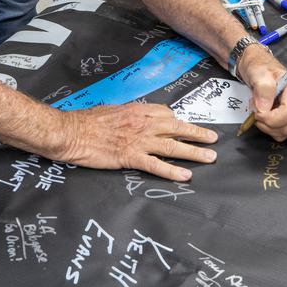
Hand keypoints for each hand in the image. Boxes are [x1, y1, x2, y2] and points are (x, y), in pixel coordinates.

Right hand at [56, 103, 217, 181]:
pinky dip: (172, 171)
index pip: (166, 114)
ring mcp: (138, 141)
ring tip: (210, 158)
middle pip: (177, 128)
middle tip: (214, 139)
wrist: (72, 132)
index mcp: (138, 110)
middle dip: (197, 134)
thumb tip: (136, 120)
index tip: (182, 127)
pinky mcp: (131, 157)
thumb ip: (128, 115)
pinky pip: (156, 165)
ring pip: (173, 147)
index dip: (176, 122)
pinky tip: (185, 176)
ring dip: (194, 152)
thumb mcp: (112, 110)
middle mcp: (143, 124)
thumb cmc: (87, 120)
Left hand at [238, 46, 286, 141]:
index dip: (270, 118)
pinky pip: (284, 133)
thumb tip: (264, 107)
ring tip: (260, 111)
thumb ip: (263, 88)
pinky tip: (265, 117)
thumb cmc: (261, 69)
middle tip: (255, 110)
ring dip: (268, 127)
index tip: (256, 112)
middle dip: (268, 123)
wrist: (259, 70)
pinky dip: (271, 130)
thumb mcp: (258, 73)